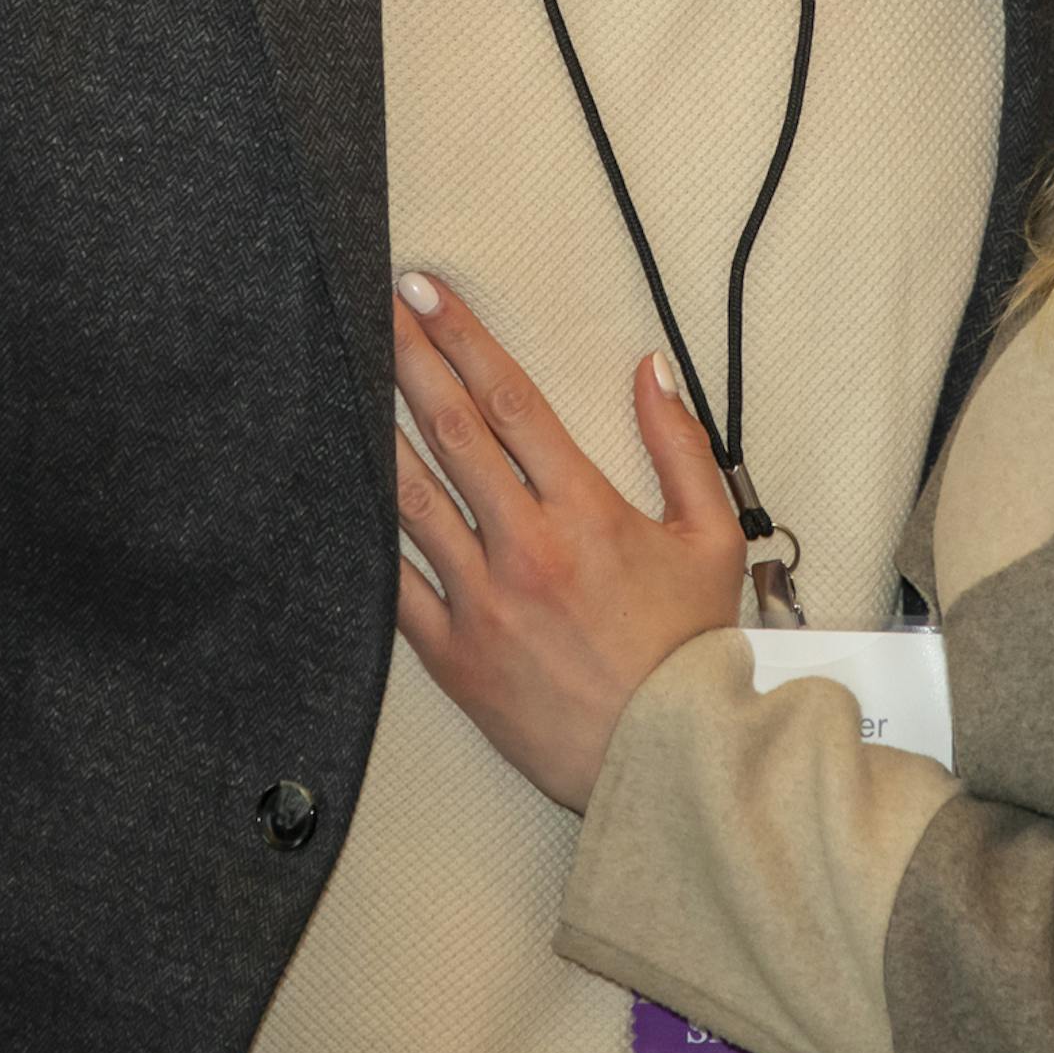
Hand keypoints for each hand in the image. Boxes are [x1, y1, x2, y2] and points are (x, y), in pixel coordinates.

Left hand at [389, 274, 746, 811]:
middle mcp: (524, 547)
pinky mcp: (453, 656)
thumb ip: (679, 444)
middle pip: (449, 430)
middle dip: (407, 358)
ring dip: (373, 431)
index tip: (429, 290)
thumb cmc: (692, 649)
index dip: (464, 336)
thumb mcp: (711, 537)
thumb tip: (649, 368)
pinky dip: (367, 536)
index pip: (510, 400)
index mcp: (585, 511)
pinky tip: (342, 492)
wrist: (667, 762)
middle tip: (372, 306)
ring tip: (342, 379)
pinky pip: (394, 586)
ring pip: (409, 500)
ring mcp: (481, 602)